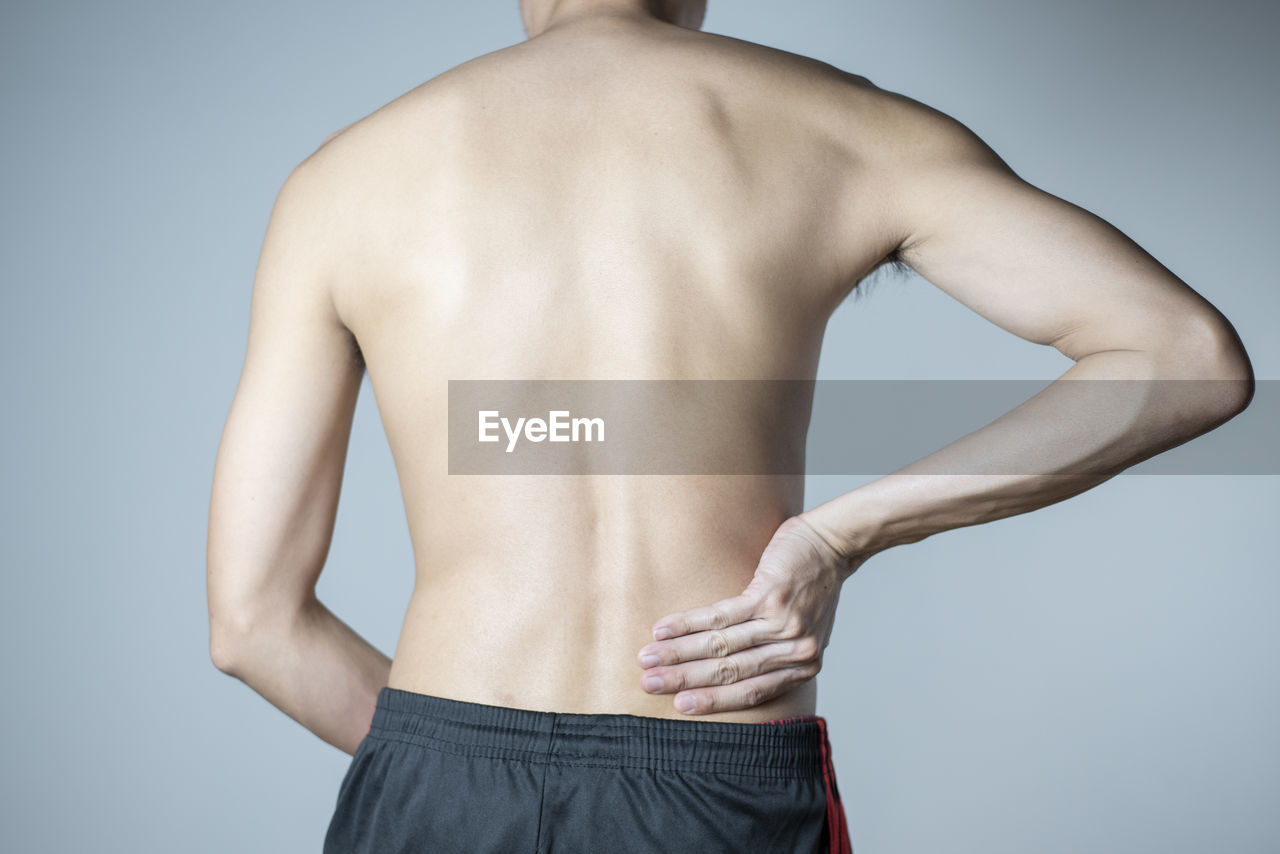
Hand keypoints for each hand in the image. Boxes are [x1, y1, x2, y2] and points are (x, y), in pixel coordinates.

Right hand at [636, 514, 861, 714]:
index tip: (679, 705)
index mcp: (802, 665)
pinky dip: (687, 623)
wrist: (831, 544)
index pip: (750, 692)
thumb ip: (774, 654)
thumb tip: (729, 672)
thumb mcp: (803, 631)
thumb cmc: (811, 588)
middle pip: (728, 672)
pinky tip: (664, 628)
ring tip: (648, 657)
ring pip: (719, 646)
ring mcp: (782, 624)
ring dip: (677, 653)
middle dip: (683, 680)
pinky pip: (720, 615)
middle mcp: (794, 651)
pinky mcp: (769, 596)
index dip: (711, 700)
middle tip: (649, 683)